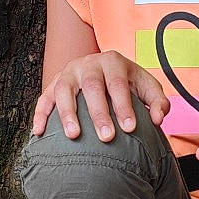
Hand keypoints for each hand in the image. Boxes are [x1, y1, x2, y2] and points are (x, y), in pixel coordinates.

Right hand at [32, 50, 170, 140]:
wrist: (102, 69)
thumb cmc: (127, 83)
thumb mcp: (146, 87)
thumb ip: (157, 102)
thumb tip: (158, 119)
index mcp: (113, 61)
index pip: (118, 83)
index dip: (123, 105)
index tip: (130, 128)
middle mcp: (89, 63)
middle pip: (92, 86)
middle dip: (99, 113)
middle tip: (107, 137)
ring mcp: (69, 72)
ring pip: (64, 90)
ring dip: (68, 113)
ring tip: (74, 136)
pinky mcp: (54, 83)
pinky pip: (44, 98)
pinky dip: (40, 114)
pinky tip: (39, 132)